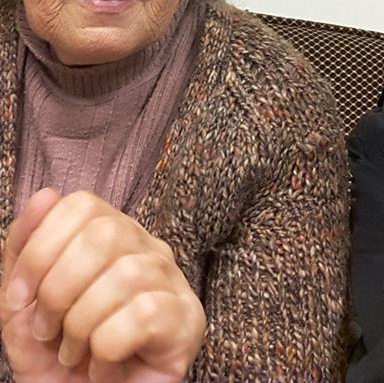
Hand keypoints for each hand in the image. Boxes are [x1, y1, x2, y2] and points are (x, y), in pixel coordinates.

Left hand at [0, 189, 205, 382]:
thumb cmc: (56, 357)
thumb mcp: (23, 302)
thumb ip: (24, 246)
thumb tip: (45, 194)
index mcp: (111, 233)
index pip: (81, 205)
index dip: (41, 249)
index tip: (21, 297)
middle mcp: (147, 248)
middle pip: (104, 233)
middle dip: (58, 289)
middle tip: (48, 329)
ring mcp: (172, 281)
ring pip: (126, 275)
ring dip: (81, 324)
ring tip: (74, 353)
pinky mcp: (187, 321)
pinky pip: (145, 313)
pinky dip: (109, 346)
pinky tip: (104, 364)